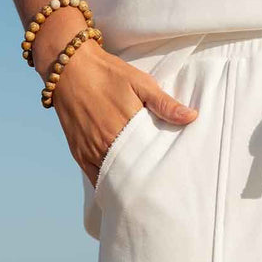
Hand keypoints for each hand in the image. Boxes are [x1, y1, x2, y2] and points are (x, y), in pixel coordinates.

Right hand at [31, 12, 196, 184]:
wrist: (69, 66)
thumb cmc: (108, 73)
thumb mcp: (140, 82)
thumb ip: (165, 104)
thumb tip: (192, 117)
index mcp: (125, 129)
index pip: (148, 161)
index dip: (159, 173)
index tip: (171, 180)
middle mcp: (105, 144)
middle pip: (130, 175)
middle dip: (144, 184)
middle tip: (160, 194)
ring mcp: (90, 151)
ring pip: (112, 180)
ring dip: (126, 186)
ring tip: (143, 195)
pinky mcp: (78, 153)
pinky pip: (94, 177)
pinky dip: (107, 185)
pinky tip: (120, 190)